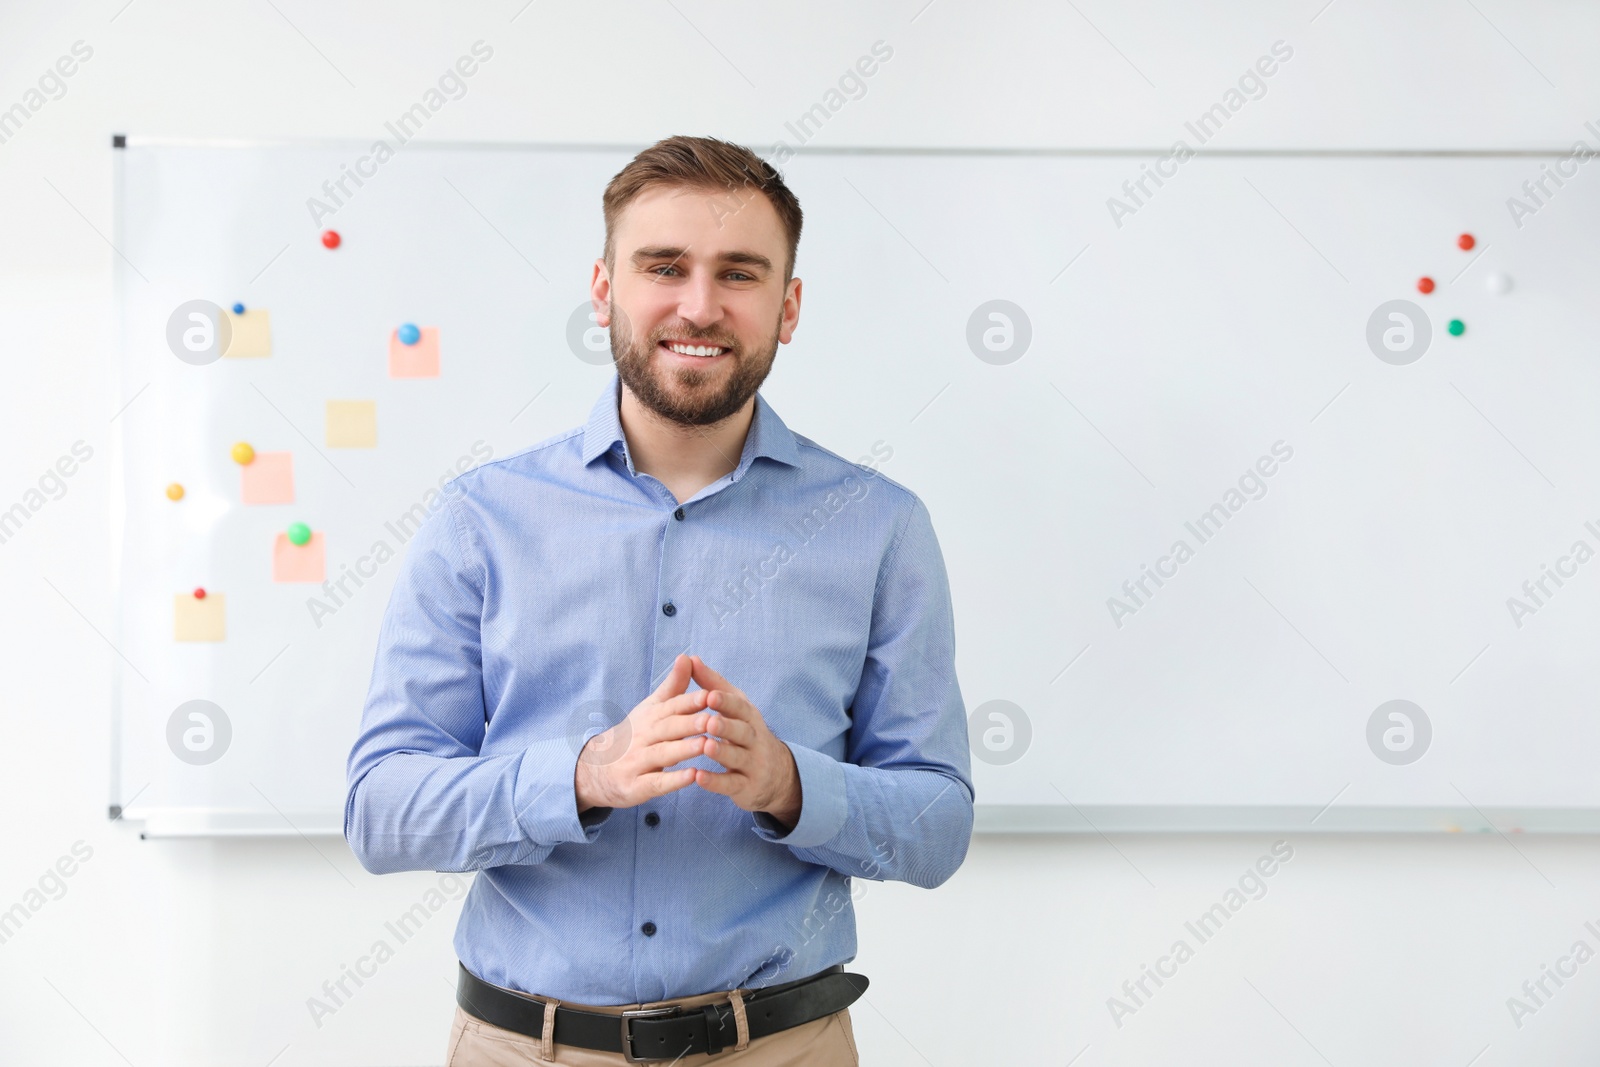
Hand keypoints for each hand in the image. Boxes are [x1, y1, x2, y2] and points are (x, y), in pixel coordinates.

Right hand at [574, 654, 711, 812]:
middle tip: (713, 719)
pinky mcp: (636, 786)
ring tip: (706, 744)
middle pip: (668, 728)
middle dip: (690, 723)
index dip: (691, 701)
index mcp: (650, 716)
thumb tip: (687, 657)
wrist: (596, 769)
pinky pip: (656, 782)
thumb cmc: (635, 735)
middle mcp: (643, 736)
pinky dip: (674, 780)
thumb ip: (673, 687)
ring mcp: (638, 761)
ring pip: (663, 754)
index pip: (672, 706)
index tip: (711, 695)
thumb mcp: (651, 709)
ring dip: (684, 749)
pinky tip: (693, 776)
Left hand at [688, 656, 801, 828]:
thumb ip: (712, 684)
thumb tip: (690, 658)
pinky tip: (699, 777)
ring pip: (738, 757)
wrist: (774, 775)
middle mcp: (755, 739)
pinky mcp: (746, 786)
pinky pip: (731, 784)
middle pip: (742, 731)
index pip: (740, 707)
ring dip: (722, 752)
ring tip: (705, 746)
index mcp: (749, 717)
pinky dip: (716, 781)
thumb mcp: (734, 708)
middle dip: (727, 725)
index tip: (709, 695)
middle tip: (709, 721)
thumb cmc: (745, 734)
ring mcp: (752, 764)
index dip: (726, 702)